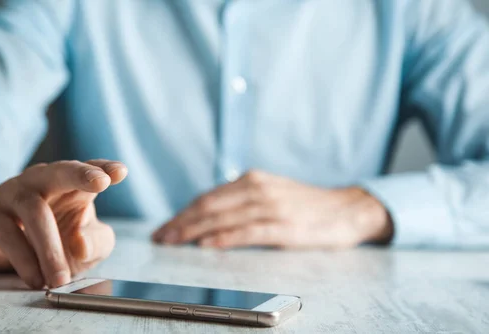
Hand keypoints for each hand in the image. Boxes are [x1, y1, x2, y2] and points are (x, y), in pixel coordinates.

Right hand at [0, 160, 127, 288]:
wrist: (1, 252)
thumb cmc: (53, 241)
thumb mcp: (86, 246)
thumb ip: (95, 243)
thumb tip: (80, 245)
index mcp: (69, 184)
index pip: (89, 169)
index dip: (103, 168)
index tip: (120, 172)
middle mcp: (40, 182)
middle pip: (59, 170)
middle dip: (80, 174)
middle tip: (101, 183)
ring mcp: (12, 196)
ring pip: (33, 209)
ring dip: (49, 247)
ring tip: (60, 279)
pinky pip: (6, 233)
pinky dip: (23, 259)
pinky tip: (36, 279)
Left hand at [152, 170, 391, 248]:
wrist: (347, 209)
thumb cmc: (306, 205)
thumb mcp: (270, 192)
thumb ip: (241, 200)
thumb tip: (208, 216)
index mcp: (251, 180)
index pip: (207, 198)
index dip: (182, 214)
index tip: (165, 227)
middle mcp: (257, 189)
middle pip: (208, 207)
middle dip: (180, 223)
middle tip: (160, 237)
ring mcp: (270, 207)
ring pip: (222, 218)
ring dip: (193, 231)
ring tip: (173, 242)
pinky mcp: (283, 226)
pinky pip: (247, 232)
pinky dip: (224, 238)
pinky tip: (207, 245)